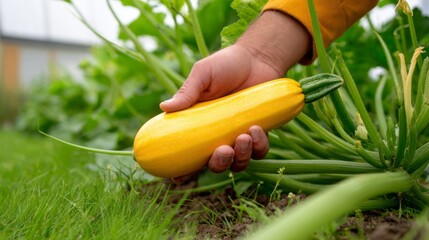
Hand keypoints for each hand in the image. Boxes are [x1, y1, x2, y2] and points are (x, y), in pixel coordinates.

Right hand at [162, 44, 274, 183]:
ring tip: (244, 135)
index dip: (181, 172)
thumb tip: (164, 107)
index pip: (187, 154)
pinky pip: (260, 152)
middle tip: (223, 150)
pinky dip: (259, 146)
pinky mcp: (259, 133)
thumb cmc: (225, 64)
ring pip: (238, 163)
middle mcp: (217, 136)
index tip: (177, 179)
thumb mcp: (203, 75)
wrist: (257, 58)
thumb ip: (187, 92)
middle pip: (214, 165)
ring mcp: (238, 136)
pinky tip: (256, 128)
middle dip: (219, 164)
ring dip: (240, 156)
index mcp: (198, 126)